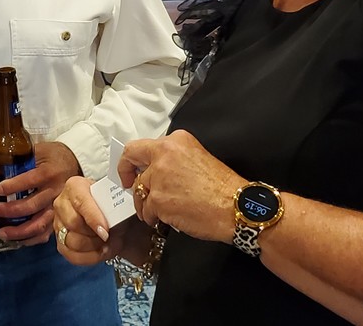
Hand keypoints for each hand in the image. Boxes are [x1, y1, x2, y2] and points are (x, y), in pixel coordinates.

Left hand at [0, 141, 80, 245]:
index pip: (29, 181)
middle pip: (32, 205)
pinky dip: (32, 239)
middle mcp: (56, 191)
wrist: (76, 163)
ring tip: (3, 232)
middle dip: (10, 210)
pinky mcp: (61, 217)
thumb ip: (23, 157)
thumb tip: (1, 166)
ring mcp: (60, 207)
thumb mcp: (41, 150)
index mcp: (50, 173)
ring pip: (39, 224)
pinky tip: (18, 240)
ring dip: (19, 231)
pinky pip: (47, 233)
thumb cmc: (55, 156)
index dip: (12, 186)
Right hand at [52, 176, 120, 265]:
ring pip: (71, 242)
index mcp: (75, 186)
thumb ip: (114, 208)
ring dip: (93, 248)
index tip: (106, 233)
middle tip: (109, 238)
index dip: (93, 219)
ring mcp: (58, 223)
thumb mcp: (115, 201)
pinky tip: (100, 253)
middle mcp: (61, 203)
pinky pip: (71, 256)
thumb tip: (114, 222)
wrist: (112, 217)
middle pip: (73, 224)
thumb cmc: (112, 206)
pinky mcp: (59, 241)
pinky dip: (89, 258)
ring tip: (108, 246)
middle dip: (94, 236)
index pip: (81, 203)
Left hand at [118, 131, 242, 243]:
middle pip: (131, 161)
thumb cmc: (223, 188)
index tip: (131, 170)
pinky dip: (153, 217)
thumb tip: (154, 170)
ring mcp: (159, 177)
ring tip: (156, 212)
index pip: (140, 146)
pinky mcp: (158, 199)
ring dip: (144, 203)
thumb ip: (172, 159)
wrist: (236, 208)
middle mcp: (164, 154)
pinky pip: (146, 210)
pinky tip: (165, 220)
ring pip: (138, 190)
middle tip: (128, 187)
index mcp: (175, 141)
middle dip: (125, 175)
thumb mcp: (196, 158)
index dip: (131, 160)